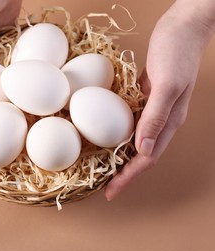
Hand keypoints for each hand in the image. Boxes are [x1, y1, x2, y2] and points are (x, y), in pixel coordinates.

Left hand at [105, 0, 214, 199]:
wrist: (181, 27)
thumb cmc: (177, 51)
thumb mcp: (168, 84)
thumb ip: (156, 117)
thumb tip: (142, 149)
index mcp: (169, 122)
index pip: (147, 159)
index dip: (128, 177)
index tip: (110, 193)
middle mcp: (160, 120)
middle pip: (139, 155)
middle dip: (121, 173)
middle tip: (101, 187)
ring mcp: (152, 109)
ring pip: (133, 140)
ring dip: (118, 156)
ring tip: (99, 167)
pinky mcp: (143, 97)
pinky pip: (128, 121)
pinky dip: (115, 132)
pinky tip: (102, 135)